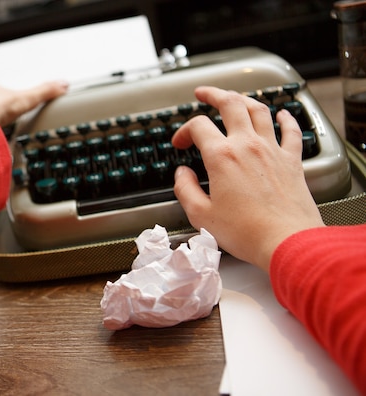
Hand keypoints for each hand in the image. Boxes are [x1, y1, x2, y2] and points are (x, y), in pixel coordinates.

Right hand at [171, 86, 324, 269]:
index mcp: (222, 157)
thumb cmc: (246, 232)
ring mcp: (273, 150)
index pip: (198, 126)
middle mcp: (248, 146)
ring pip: (259, 110)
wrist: (287, 241)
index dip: (183, 131)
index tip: (180, 144)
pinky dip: (286, 118)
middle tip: (204, 93)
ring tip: (235, 98)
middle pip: (231, 104)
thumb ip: (185, 189)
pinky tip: (282, 114)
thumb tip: (181, 174)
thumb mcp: (201, 215)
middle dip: (214, 94)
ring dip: (244, 99)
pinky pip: (291, 130)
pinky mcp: (292, 161)